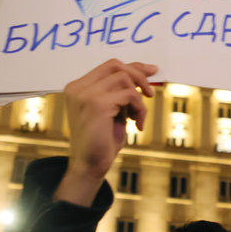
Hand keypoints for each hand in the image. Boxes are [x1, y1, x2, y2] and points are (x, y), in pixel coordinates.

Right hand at [54, 60, 156, 206]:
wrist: (89, 166)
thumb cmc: (102, 141)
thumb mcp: (113, 110)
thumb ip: (121, 91)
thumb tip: (146, 71)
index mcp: (78, 87)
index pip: (109, 65)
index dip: (133, 66)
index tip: (152, 71)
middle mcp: (78, 88)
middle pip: (116, 65)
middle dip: (139, 76)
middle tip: (150, 93)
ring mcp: (85, 95)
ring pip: (125, 79)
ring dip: (139, 99)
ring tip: (136, 117)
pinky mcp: (97, 104)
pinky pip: (130, 95)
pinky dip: (140, 109)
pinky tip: (136, 125)